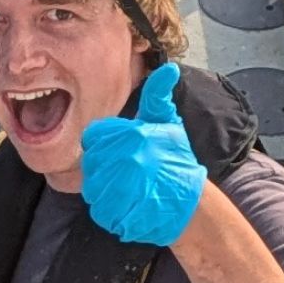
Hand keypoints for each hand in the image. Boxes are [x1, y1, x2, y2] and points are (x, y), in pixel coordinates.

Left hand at [73, 63, 202, 246]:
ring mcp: (123, 189)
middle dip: (104, 167)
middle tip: (124, 172)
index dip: (103, 144)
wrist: (192, 204)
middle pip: (91, 161)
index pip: (94, 136)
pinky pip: (99, 209)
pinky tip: (128, 204)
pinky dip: (109, 209)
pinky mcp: (119, 213)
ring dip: (105, 188)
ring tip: (127, 189)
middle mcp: (128, 160)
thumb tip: (168, 68)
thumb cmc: (176, 161)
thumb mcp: (168, 123)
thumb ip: (158, 96)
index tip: (119, 151)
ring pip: (93, 186)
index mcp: (134, 135)